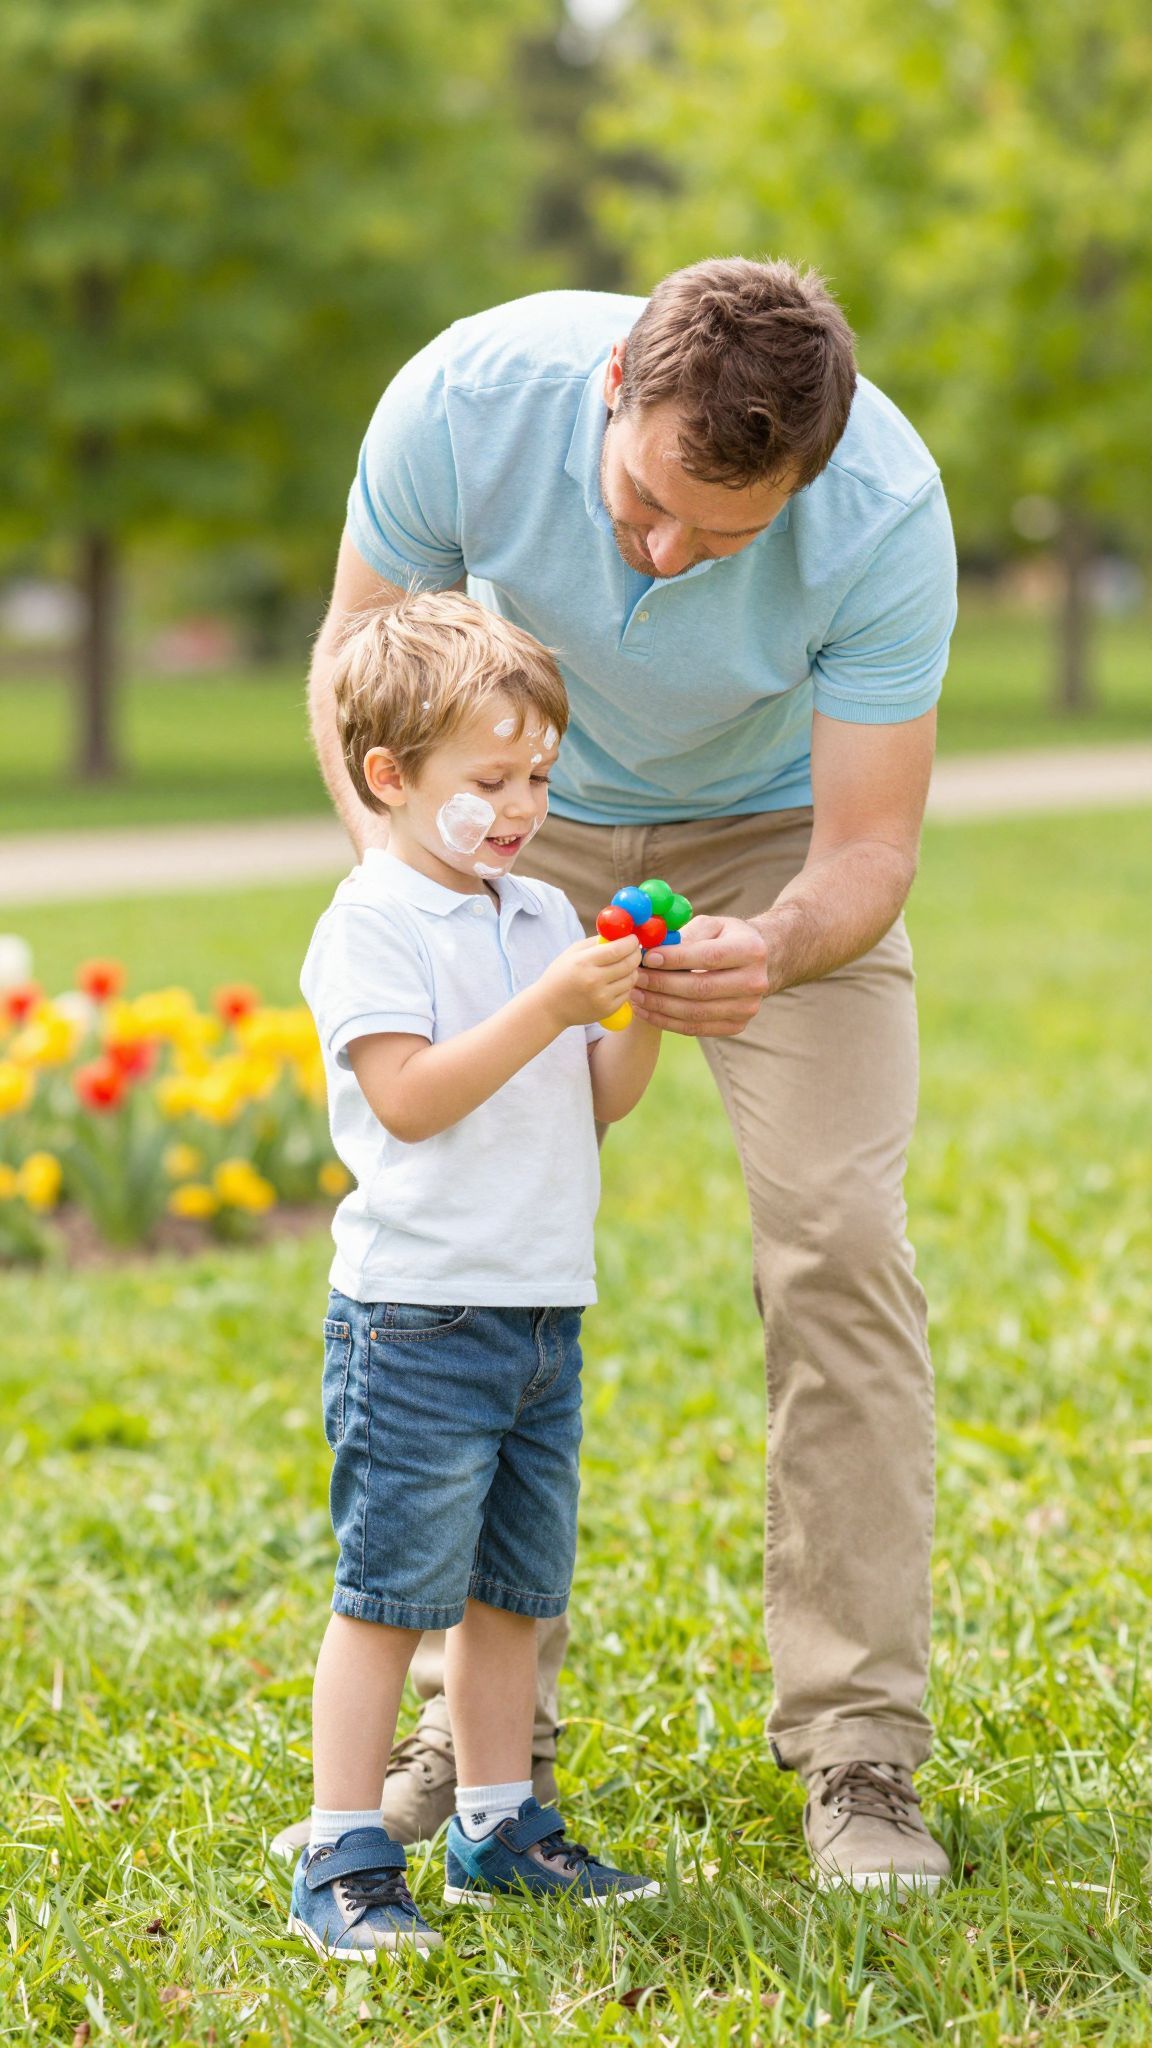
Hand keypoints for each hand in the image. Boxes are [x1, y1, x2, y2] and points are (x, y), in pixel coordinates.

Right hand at [536, 934, 640, 1029]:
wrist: (549, 1008)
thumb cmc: (560, 976)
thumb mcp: (572, 953)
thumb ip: (595, 942)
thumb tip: (619, 934)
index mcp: (584, 962)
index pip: (617, 949)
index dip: (630, 942)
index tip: (634, 939)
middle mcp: (594, 980)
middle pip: (628, 964)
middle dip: (636, 954)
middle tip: (635, 950)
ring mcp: (601, 997)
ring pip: (631, 979)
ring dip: (633, 970)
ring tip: (625, 966)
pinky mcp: (607, 1010)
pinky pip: (627, 993)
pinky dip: (626, 985)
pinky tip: (618, 981)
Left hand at [630, 915, 769, 1037]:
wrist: (759, 962)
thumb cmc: (726, 938)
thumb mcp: (711, 925)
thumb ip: (685, 935)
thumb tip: (652, 949)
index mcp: (751, 950)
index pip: (708, 957)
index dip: (675, 959)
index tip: (647, 957)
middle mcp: (755, 982)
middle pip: (701, 988)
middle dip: (662, 984)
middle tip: (635, 977)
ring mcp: (748, 1008)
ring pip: (695, 1013)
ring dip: (659, 1006)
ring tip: (635, 994)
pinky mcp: (737, 1026)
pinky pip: (695, 1029)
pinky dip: (666, 1021)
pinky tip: (646, 1010)